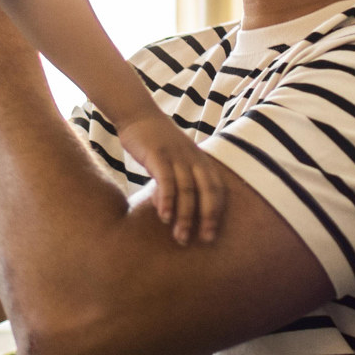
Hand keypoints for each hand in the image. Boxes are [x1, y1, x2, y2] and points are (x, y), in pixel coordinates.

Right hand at [117, 111, 230, 245]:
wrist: (137, 114)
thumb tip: (178, 208)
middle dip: (206, 218)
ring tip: (179, 236)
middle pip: (206, 191)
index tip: (210, 235)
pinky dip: (167, 200)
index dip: (216, 213)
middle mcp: (193, 158)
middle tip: (202, 240)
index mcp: (200, 160)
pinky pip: (167, 180)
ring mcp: (176, 155)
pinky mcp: (158, 154)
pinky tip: (164, 216)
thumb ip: (181, 178)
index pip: (216, 189)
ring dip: (185, 215)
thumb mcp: (176, 158)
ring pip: (187, 190)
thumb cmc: (156, 141)